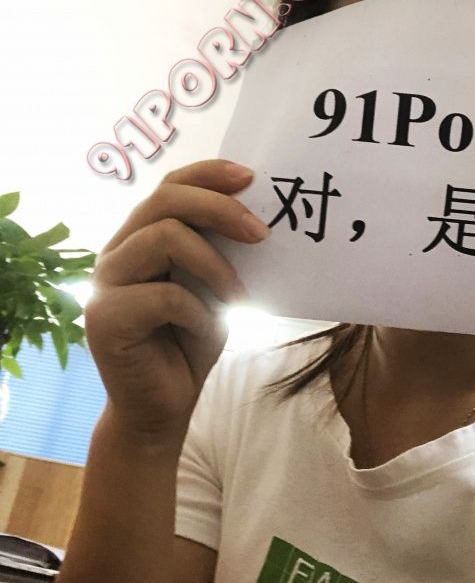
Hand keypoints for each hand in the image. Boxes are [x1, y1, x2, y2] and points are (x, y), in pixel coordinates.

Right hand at [85, 159, 270, 444]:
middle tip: (262, 234)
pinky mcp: (105, 318)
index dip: (208, 174)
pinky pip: (165, 296)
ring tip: (240, 297)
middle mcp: (116, 252)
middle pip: (165, 200)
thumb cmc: (189, 344)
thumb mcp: (213, 289)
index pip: (169, 186)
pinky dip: (199, 312)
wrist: (162, 409)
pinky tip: (209, 330)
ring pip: (164, 238)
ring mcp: (105, 284)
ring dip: (215, 266)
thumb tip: (260, 216)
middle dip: (220, 208)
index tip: (251, 178)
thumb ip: (220, 252)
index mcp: (139, 238)